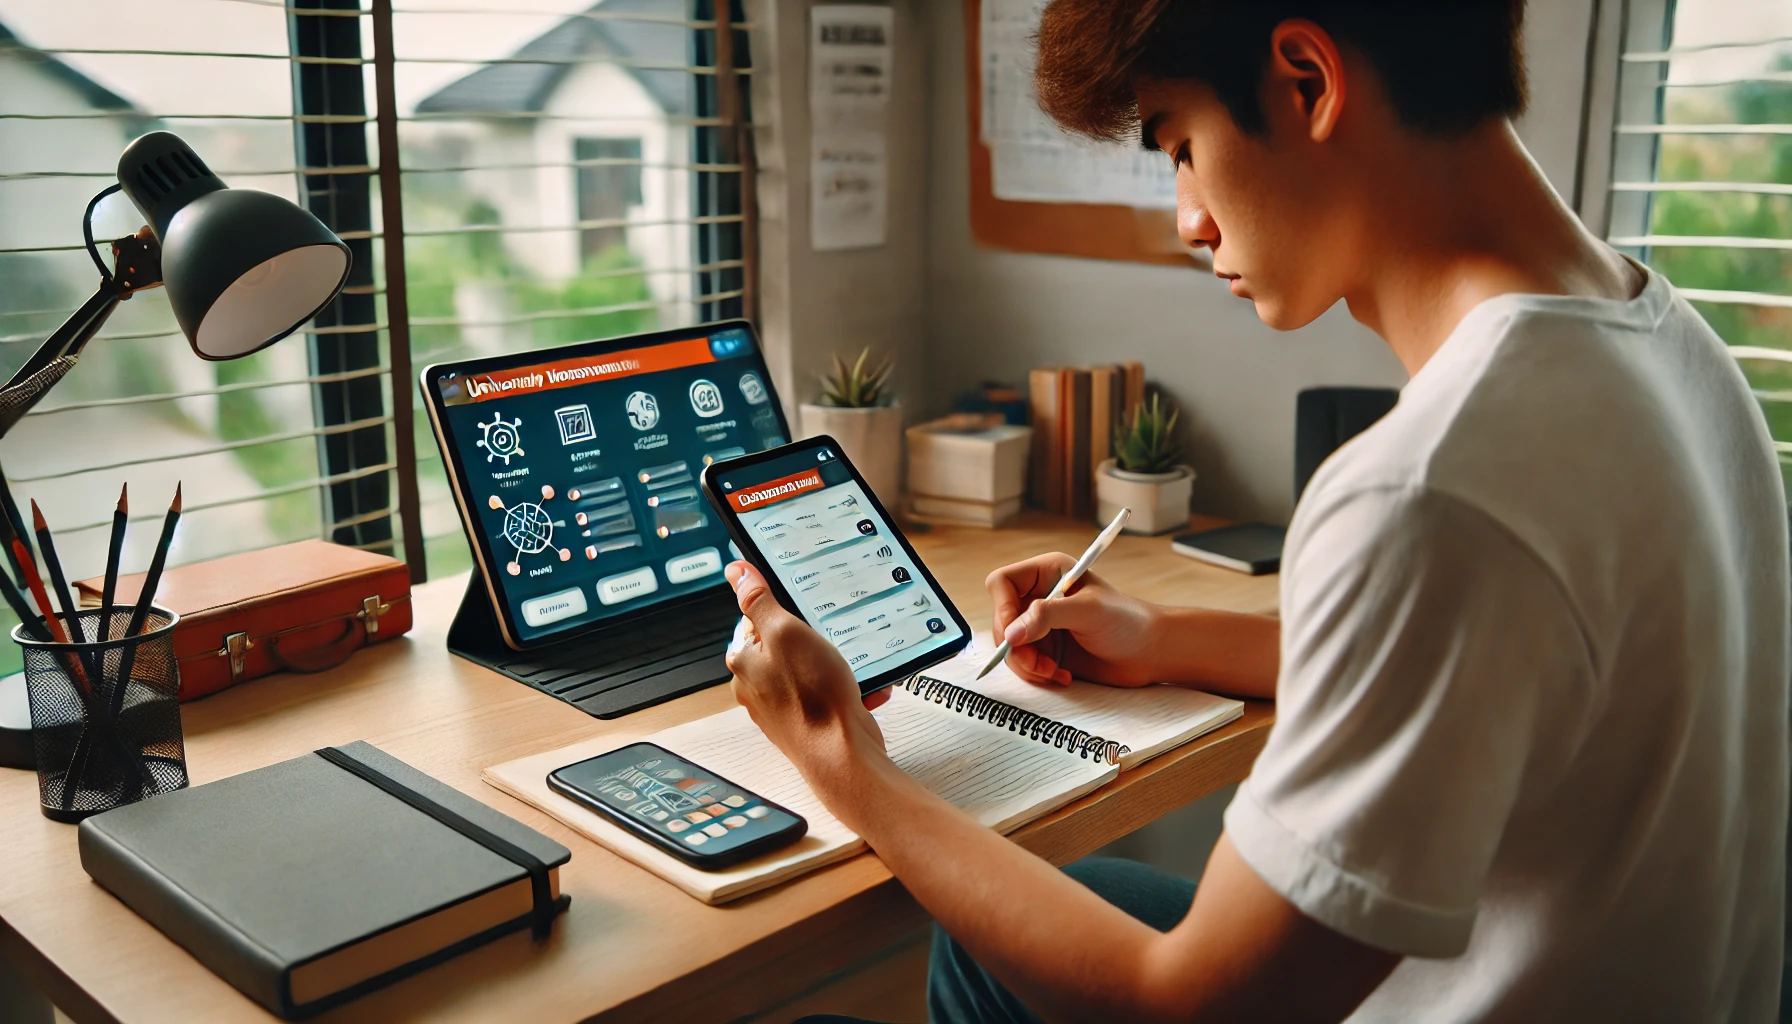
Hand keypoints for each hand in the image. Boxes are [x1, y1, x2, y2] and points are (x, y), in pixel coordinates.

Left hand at [724, 561, 888, 782]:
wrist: (843, 755)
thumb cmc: (812, 698)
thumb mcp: (786, 632)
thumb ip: (760, 600)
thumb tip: (736, 571)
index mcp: (744, 662)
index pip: (755, 619)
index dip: (784, 610)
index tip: (805, 608)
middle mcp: (758, 687)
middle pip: (786, 643)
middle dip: (816, 638)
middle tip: (833, 636)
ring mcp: (784, 707)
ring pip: (812, 668)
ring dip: (837, 662)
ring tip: (850, 664)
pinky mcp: (810, 721)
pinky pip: (830, 692)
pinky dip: (848, 686)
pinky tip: (863, 686)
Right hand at [986, 553, 1163, 686]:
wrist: (1150, 653)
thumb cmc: (1127, 621)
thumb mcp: (1088, 612)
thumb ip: (1047, 616)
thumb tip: (1011, 634)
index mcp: (1047, 573)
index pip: (1002, 583)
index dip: (1002, 609)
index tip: (1015, 635)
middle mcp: (1039, 596)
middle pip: (1001, 619)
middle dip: (1015, 647)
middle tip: (1037, 665)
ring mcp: (1041, 625)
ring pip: (1008, 646)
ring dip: (1026, 665)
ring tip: (1053, 672)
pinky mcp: (1047, 649)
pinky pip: (1023, 663)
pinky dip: (1037, 674)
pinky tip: (1062, 675)